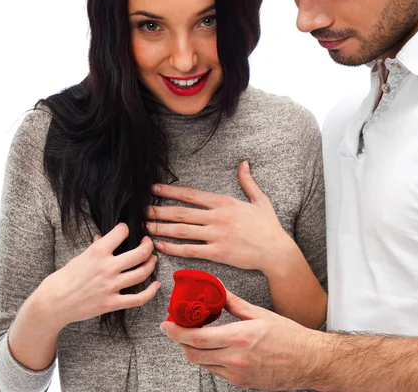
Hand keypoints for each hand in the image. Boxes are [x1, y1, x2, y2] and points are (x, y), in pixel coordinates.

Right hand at [36, 223, 160, 330]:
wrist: (53, 303)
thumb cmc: (65, 278)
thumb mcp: (80, 256)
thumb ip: (96, 246)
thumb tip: (104, 236)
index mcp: (98, 252)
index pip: (122, 232)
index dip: (126, 229)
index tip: (127, 231)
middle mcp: (107, 267)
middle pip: (140, 253)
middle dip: (148, 245)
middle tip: (148, 243)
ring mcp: (111, 286)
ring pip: (142, 272)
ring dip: (151, 264)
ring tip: (152, 259)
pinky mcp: (112, 303)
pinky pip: (138, 298)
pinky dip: (151, 292)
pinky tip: (157, 285)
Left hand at [145, 162, 294, 273]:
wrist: (276, 251)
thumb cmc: (268, 226)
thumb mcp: (260, 200)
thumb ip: (248, 182)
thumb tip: (244, 163)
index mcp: (225, 202)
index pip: (191, 195)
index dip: (171, 191)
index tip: (154, 189)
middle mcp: (217, 217)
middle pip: (181, 213)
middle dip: (158, 211)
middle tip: (141, 210)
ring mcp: (216, 235)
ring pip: (182, 231)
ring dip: (161, 229)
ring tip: (145, 227)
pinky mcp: (217, 253)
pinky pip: (190, 250)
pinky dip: (173, 248)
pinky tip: (160, 246)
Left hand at [160, 290, 323, 389]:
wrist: (307, 360)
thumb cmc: (288, 335)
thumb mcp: (259, 313)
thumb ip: (233, 303)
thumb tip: (217, 291)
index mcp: (238, 337)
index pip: (196, 338)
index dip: (176, 332)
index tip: (166, 324)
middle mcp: (234, 359)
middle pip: (193, 354)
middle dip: (180, 341)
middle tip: (176, 327)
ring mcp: (237, 374)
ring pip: (202, 364)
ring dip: (193, 350)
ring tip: (195, 334)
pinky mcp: (241, 382)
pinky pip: (216, 370)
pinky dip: (209, 358)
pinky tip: (214, 346)